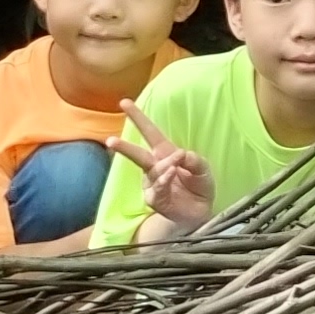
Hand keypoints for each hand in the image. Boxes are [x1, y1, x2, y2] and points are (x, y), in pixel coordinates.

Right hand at [120, 104, 213, 229]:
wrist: (202, 211)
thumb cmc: (200, 186)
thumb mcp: (203, 169)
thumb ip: (195, 160)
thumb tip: (183, 154)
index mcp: (165, 153)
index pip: (150, 132)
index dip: (138, 118)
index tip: (124, 102)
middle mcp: (154, 167)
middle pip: (137, 154)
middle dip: (124, 147)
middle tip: (111, 141)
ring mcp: (152, 184)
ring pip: (153, 170)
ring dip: (165, 164)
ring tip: (176, 163)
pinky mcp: (154, 199)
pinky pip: (157, 187)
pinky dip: (164, 179)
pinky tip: (171, 173)